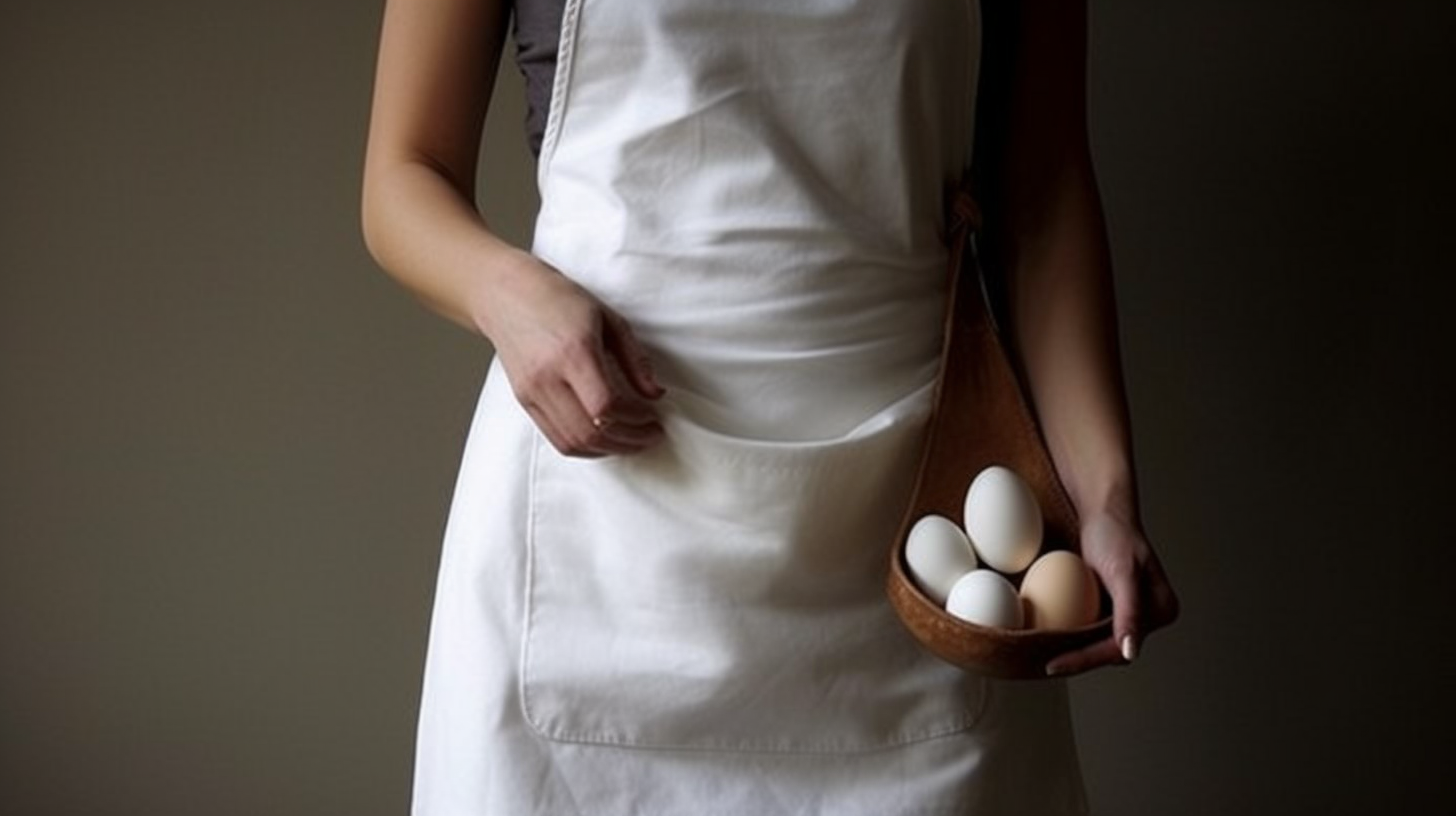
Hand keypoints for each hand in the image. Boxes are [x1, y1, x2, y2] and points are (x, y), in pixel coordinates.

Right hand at [474, 253, 665, 456]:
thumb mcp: (608, 318)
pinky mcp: (524, 401)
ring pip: (572, 443)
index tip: (653, 416)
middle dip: (628, 441)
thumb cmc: (558, 299)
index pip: (606, 405)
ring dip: (607, 450)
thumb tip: (655, 394)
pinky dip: (584, 447)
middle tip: (650, 435)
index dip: (636, 418)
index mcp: (573, 352)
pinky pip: (555, 439)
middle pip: (590, 432)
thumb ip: (635, 359)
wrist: (505, 294)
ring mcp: (531, 392)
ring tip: (631, 441)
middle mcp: (548, 377)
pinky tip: (604, 438)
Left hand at [1045, 510, 1178, 675]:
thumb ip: (1130, 612)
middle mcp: (1152, 615)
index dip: (1086, 659)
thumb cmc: (1114, 533)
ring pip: (1101, 644)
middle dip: (1079, 658)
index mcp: (1162, 610)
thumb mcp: (1122, 572)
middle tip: (1046, 663)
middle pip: (1111, 651)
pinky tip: (1052, 636)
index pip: (1120, 649)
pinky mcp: (1115, 607)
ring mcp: (1134, 612)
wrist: (1103, 511)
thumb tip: (1131, 651)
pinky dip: (1074, 634)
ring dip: (1075, 650)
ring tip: (1045, 654)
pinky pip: (1094, 629)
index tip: (1054, 663)